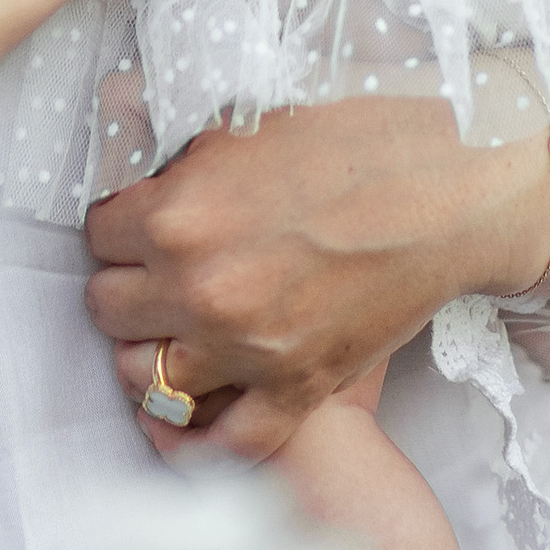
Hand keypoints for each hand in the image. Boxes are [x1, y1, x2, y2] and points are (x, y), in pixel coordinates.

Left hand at [87, 90, 549, 440]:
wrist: (453, 188)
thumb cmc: (357, 138)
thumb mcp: (246, 118)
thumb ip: (172, 137)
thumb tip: (113, 109)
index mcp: (177, 214)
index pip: (97, 235)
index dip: (121, 227)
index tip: (142, 226)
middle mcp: (198, 288)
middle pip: (108, 308)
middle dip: (129, 286)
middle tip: (160, 274)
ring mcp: (245, 348)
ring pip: (145, 378)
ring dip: (153, 354)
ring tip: (177, 332)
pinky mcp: (297, 389)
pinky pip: (225, 441)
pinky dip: (207, 434)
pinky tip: (207, 406)